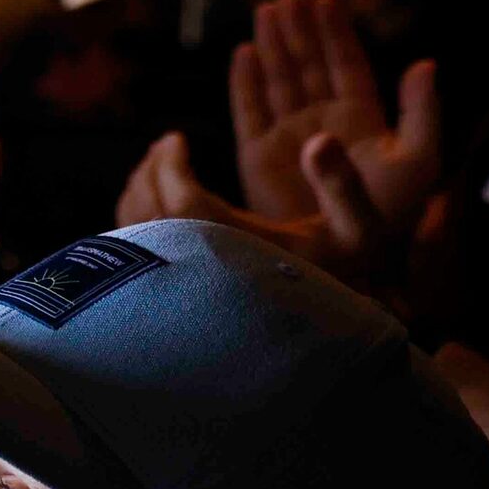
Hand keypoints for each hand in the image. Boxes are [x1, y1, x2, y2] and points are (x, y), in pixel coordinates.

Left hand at [117, 129, 401, 294]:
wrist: (328, 350)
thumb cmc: (343, 288)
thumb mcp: (357, 236)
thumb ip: (342, 185)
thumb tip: (320, 139)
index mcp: (230, 247)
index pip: (180, 195)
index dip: (169, 163)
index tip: (175, 139)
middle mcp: (191, 271)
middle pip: (146, 209)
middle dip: (150, 172)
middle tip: (163, 151)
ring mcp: (173, 291)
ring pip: (132, 234)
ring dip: (138, 196)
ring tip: (155, 176)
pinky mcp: (166, 305)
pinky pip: (131, 259)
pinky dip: (133, 226)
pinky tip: (153, 217)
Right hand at [229, 0, 440, 226]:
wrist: (343, 258)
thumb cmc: (389, 214)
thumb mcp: (420, 160)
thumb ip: (422, 113)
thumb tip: (424, 64)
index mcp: (362, 119)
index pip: (346, 67)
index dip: (336, 34)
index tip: (325, 1)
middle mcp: (322, 122)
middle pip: (309, 66)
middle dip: (300, 31)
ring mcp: (288, 138)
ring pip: (279, 81)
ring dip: (273, 46)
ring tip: (267, 10)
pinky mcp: (258, 156)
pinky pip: (249, 111)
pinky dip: (245, 83)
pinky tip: (245, 54)